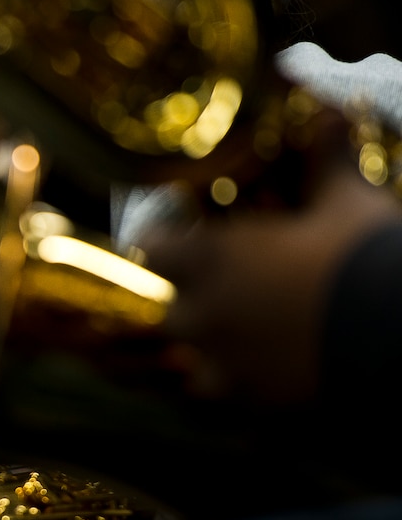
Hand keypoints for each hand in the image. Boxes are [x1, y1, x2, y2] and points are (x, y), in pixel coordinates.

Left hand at [138, 137, 401, 406]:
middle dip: (186, 301)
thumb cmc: (367, 257)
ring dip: (204, 351)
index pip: (151, 249)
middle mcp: (200, 315)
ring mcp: (222, 366)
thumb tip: (330, 112)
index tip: (177, 240)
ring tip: (239, 340)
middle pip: (166, 310)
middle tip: (219, 291)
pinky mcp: (253, 407)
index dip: (164, 244)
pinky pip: (226, 400)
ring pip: (188, 364)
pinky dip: (236, 389)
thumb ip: (325, 160)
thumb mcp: (347, 203)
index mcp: (207, 259)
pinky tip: (260, 377)